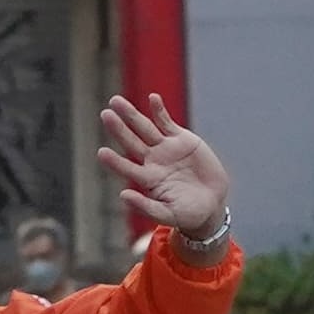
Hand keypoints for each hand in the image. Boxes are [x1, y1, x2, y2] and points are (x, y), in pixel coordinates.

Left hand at [96, 95, 232, 242]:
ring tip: (116, 101)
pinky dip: (160, 111)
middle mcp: (152, 161)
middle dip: (118, 128)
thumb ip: (146, 206)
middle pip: (131, 142)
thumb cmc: (188, 214)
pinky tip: (152, 99)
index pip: (126, 167)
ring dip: (132, 114)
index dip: (114, 161)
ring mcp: (165, 148)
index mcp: (147, 179)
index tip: (101, 153)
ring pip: (145, 128)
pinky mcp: (181, 139)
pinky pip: (167, 122)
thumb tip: (123, 195)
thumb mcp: (168, 214)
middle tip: (105, 114)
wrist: (212, 202)